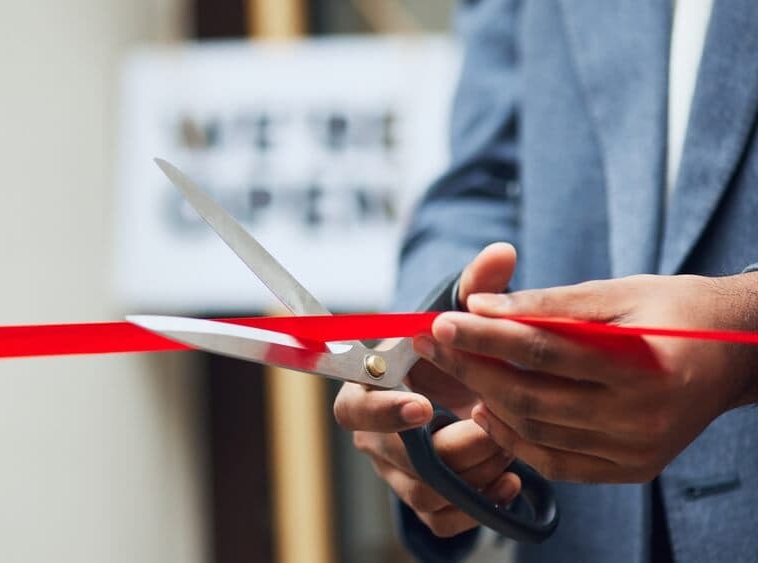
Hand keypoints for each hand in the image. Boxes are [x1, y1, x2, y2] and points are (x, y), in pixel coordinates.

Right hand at [333, 242, 519, 536]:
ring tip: (511, 445)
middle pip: (402, 457)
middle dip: (455, 445)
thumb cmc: (449, 350)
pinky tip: (508, 482)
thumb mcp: (460, 316)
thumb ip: (477, 286)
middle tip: (495, 425)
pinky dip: (477, 506)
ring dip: (474, 471)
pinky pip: (442, 520)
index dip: (386, 411)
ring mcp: (396, 474)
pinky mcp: (423, 502)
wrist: (457, 390)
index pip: (356, 410)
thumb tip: (502, 252)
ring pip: (427, 491)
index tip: (425, 406)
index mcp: (367, 391)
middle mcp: (374, 438)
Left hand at [416, 273, 757, 482]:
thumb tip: (478, 306)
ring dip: (485, 402)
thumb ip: (547, 302)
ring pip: (536, 433)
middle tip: (431, 343)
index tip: (440, 321)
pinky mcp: (631, 469)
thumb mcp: (617, 293)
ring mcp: (638, 450)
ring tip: (456, 370)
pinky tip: (487, 409)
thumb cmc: (674, 311)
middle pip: (531, 397)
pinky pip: (555, 462)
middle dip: (471, 368)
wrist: (735, 356)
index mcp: (646, 365)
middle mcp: (644, 417)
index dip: (485, 337)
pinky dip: (514, 439)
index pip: (543, 350)